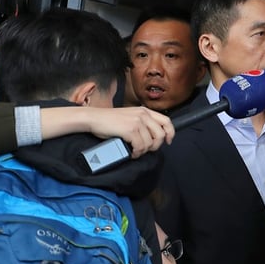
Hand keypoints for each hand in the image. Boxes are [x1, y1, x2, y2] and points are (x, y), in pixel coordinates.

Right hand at [42, 106, 174, 156]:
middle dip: (155, 146)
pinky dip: (136, 153)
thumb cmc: (109, 121)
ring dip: (143, 151)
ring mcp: (137, 122)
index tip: (168, 141)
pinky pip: (140, 147)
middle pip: (161, 135)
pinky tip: (131, 153)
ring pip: (150, 143)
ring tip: (134, 151)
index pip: (167, 121)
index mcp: (145, 111)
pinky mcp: (130, 130)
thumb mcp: (129, 116)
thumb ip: (141, 122)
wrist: (93, 118)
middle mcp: (143, 115)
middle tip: (145, 150)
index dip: (170, 133)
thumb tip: (151, 137)